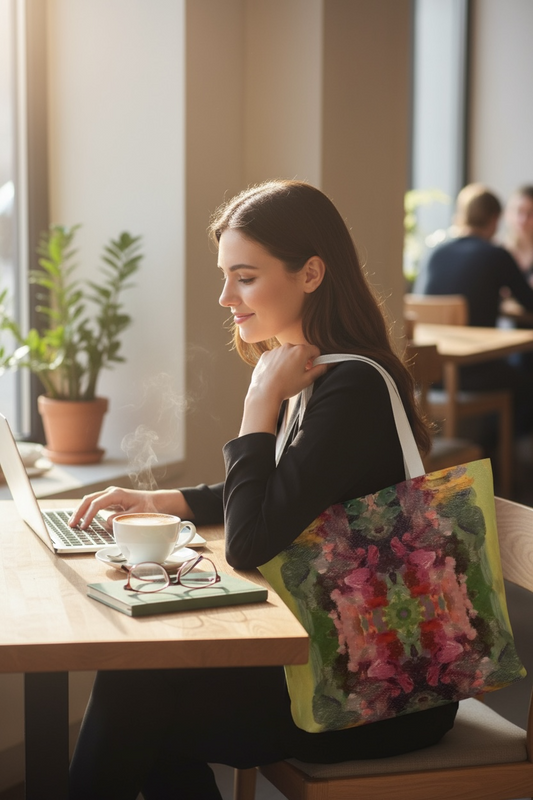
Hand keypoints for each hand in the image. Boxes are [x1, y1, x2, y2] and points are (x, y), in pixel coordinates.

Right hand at [68, 487, 192, 529]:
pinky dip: (86, 511)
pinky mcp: (110, 501)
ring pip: (90, 500)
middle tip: (71, 525)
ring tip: (72, 523)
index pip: (97, 504)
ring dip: (80, 511)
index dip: (89, 515)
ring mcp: (109, 496)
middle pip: (89, 499)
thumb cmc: (148, 508)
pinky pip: (94, 504)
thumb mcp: (138, 514)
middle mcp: (111, 493)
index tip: (84, 526)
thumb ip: (123, 518)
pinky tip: (81, 520)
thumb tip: (107, 522)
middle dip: (79, 511)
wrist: (155, 502)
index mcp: (117, 494)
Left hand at [240, 344, 326, 435]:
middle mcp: (288, 346)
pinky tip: (277, 374)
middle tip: (300, 373)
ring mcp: (275, 350)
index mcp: (300, 351)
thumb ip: (320, 370)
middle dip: (302, 359)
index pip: (315, 349)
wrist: (265, 392)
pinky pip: (275, 356)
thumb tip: (327, 365)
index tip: (313, 366)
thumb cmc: (286, 387)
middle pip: (300, 350)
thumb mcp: (307, 380)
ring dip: (290, 360)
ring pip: (287, 353)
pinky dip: (278, 362)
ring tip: (286, 375)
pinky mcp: (266, 354)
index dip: (316, 359)